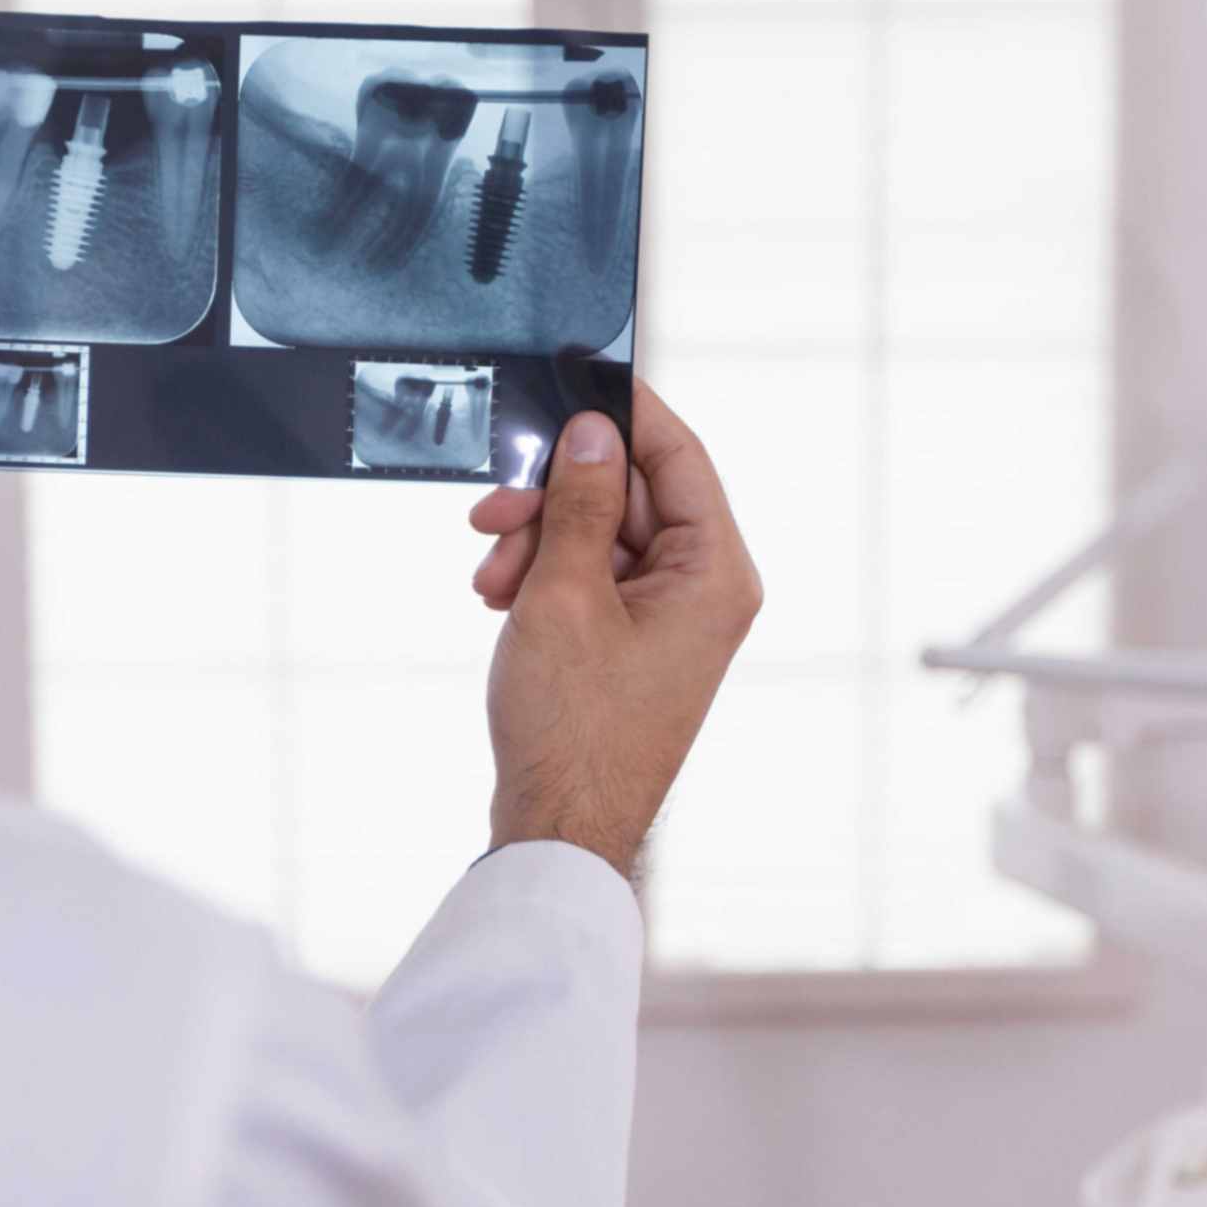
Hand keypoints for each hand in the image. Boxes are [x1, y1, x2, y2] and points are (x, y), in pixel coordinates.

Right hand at [468, 382, 759, 876]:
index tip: (574, 380)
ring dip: (539, 540)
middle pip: (630, 494)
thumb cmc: (574, 728)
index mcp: (715, 571)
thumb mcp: (565, 596)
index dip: (625, 412)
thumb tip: (595, 434)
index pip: (679, 455)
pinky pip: (593, 576)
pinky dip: (545, 575)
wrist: (560, 827)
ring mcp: (672, 617)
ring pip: (601, 534)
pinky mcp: (635, 641)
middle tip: (493, 512)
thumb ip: (580, 505)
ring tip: (490, 576)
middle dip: (554, 498)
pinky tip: (500, 595)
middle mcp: (706, 588)